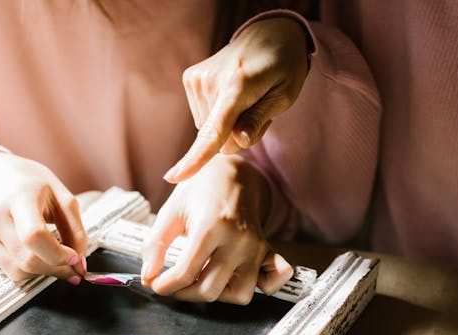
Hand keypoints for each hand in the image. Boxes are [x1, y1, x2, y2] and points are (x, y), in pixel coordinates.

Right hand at [0, 152, 87, 282]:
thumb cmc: (33, 185)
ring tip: (52, 257)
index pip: (34, 236)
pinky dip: (26, 268)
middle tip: (71, 266)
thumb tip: (79, 265)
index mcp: (19, 195)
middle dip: (56, 268)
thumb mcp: (62, 197)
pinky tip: (30, 251)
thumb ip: (75, 231)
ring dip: (43, 271)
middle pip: (28, 260)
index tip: (74, 258)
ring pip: (18, 271)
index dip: (58, 254)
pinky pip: (7, 269)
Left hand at [143, 154, 293, 304]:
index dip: (164, 285)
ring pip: (239, 294)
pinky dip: (262, 287)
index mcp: (211, 227)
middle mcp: (238, 240)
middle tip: (172, 284)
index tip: (155, 284)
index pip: (185, 273)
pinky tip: (237, 278)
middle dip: (184, 293)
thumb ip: (155, 244)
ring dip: (217, 294)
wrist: (234, 174)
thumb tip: (148, 276)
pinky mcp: (267, 251)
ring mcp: (256, 247)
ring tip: (201, 280)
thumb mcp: (170, 211)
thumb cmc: (200, 191)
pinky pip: (273, 281)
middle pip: (210, 290)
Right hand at [164, 17, 309, 182]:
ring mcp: (197, 79)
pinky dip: (217, 114)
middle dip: (237, 134)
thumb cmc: (283, 67)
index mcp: (238, 86)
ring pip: (209, 130)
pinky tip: (230, 93)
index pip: (215, 131)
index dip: (196, 158)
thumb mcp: (284, 96)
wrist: (268, 33)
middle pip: (218, 138)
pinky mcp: (190, 79)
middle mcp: (212, 81)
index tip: (173, 177)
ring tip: (245, 98)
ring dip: (228, 123)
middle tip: (257, 108)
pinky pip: (203, 118)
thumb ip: (259, 120)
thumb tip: (236, 141)